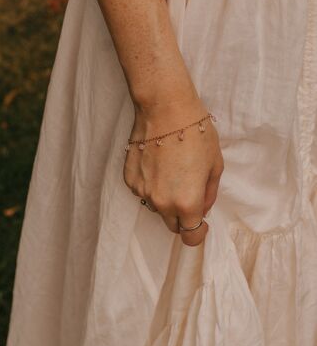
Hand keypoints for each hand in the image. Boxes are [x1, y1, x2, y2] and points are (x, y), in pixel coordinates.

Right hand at [123, 96, 223, 246]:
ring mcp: (142, 191)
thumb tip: (202, 208)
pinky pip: (143, 191)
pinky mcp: (129, 178)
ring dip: (165, 199)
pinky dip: (151, 185)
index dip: (198, 233)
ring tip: (172, 172)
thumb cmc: (195, 133)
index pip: (190, 237)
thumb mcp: (215, 164)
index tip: (201, 223)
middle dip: (182, 217)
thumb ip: (209, 193)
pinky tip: (157, 163)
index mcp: (187, 202)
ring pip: (156, 207)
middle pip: (172, 225)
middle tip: (189, 192)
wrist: (164, 108)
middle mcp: (161, 202)